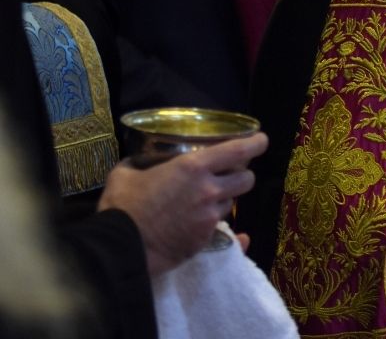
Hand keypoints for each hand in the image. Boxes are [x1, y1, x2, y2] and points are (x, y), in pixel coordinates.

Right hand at [98, 132, 267, 274]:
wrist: (120, 249)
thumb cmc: (122, 207)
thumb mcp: (126, 175)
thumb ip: (140, 164)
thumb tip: (138, 162)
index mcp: (193, 167)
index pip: (238, 150)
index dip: (255, 143)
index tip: (261, 140)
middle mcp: (210, 189)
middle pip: (247, 179)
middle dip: (242, 175)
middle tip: (229, 174)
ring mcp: (210, 215)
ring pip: (232, 202)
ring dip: (224, 199)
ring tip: (205, 200)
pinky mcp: (206, 238)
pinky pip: (221, 227)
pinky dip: (214, 222)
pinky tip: (200, 222)